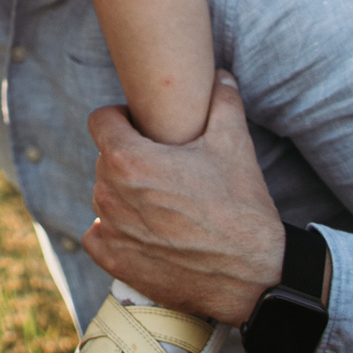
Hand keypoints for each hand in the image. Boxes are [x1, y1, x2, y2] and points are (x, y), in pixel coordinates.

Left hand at [81, 74, 285, 325]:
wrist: (253, 276)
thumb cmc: (241, 208)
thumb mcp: (235, 145)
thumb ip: (222, 102)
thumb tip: (219, 76)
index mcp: (128, 159)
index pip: (101, 121)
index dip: (122, 119)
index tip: (143, 128)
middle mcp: (110, 194)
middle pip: (105, 160)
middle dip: (129, 158)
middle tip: (164, 168)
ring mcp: (110, 230)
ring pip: (104, 196)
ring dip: (124, 194)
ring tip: (161, 201)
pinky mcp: (114, 262)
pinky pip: (98, 234)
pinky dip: (115, 231)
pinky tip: (145, 230)